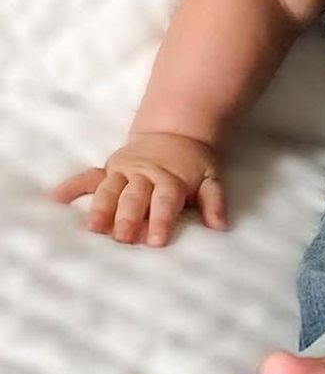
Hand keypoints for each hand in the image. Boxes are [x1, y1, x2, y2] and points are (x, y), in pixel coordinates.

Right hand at [51, 132, 227, 246]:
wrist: (176, 132)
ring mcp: (125, 172)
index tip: (156, 241)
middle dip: (128, 218)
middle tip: (121, 238)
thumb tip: (220, 226)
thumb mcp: (211, 177)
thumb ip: (214, 200)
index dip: (161, 221)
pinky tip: (56, 197)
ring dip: (100, 208)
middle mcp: (145, 176)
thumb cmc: (194, 163)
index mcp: (171, 180)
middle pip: (135, 198)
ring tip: (92, 227)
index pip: (165, 202)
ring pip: (110, 190)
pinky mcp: (110, 169)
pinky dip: (73, 185)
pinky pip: (89, 177)